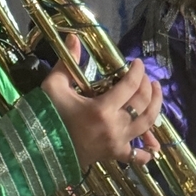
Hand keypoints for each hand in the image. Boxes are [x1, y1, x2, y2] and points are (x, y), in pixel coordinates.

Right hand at [41, 36, 162, 169]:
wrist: (39, 148)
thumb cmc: (48, 115)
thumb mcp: (54, 85)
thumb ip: (67, 61)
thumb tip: (74, 39)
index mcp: (102, 108)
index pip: (130, 85)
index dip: (137, 71)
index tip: (137, 63)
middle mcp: (115, 126)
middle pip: (142, 103)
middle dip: (148, 86)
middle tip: (145, 77)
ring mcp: (117, 143)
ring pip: (147, 124)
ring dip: (156, 107)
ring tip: (156, 94)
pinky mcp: (114, 155)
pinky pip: (137, 157)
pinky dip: (147, 152)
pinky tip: (153, 145)